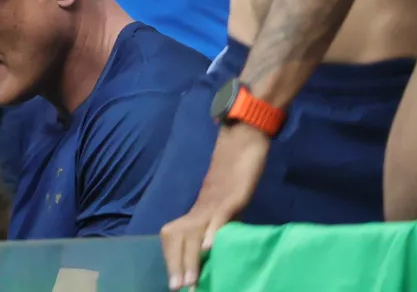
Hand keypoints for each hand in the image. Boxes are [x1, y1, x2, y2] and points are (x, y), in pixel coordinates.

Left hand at [162, 125, 270, 287]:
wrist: (243, 139)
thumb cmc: (236, 173)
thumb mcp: (228, 205)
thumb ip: (219, 223)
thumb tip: (214, 248)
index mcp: (198, 210)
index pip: (175, 237)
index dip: (173, 259)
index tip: (174, 283)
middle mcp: (201, 206)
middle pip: (180, 237)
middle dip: (178, 265)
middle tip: (179, 289)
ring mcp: (215, 200)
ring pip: (195, 231)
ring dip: (190, 258)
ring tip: (190, 281)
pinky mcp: (232, 194)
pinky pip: (220, 215)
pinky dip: (212, 232)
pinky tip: (208, 249)